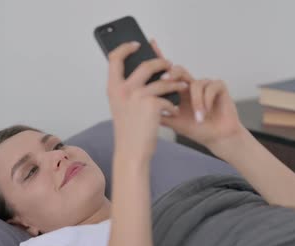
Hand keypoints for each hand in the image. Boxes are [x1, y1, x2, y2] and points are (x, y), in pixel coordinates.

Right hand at [106, 41, 188, 162]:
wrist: (131, 151)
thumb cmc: (128, 131)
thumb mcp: (122, 107)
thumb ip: (128, 89)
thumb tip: (146, 72)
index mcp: (113, 88)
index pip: (114, 58)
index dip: (126, 47)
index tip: (137, 44)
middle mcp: (123, 89)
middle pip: (145, 65)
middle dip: (161, 63)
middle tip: (169, 65)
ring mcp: (137, 96)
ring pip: (162, 81)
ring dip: (175, 83)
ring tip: (182, 86)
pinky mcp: (152, 104)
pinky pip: (167, 98)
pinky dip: (172, 104)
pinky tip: (172, 111)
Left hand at [150, 40, 245, 149]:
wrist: (217, 138)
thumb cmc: (198, 129)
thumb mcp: (173, 123)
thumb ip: (159, 114)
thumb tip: (139, 109)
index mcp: (178, 91)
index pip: (167, 72)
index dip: (160, 57)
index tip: (150, 43)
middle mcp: (190, 85)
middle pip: (178, 70)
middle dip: (172, 73)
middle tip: (165, 78)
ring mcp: (205, 84)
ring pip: (194, 83)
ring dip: (195, 102)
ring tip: (197, 117)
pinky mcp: (219, 86)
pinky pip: (210, 87)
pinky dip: (206, 101)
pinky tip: (206, 112)